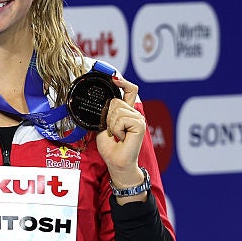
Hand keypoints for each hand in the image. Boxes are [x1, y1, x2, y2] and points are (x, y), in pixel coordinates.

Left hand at [95, 74, 147, 198]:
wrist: (117, 163)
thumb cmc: (111, 147)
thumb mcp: (103, 125)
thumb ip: (106, 113)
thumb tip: (101, 102)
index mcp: (126, 112)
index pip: (129, 90)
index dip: (122, 82)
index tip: (114, 77)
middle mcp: (134, 113)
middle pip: (116, 100)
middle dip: (108, 116)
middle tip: (112, 131)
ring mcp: (138, 119)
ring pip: (117, 109)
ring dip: (111, 124)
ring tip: (116, 135)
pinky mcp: (140, 125)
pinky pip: (121, 119)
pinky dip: (116, 129)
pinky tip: (121, 137)